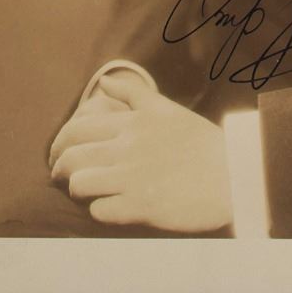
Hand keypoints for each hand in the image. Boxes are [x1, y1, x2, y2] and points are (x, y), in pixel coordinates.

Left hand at [48, 73, 233, 231]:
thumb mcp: (167, 110)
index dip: (58, 146)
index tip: (57, 156)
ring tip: (85, 193)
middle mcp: (129, 147)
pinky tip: (108, 208)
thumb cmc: (201, 143)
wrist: (234, 175)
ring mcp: (133, 177)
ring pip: (80, 184)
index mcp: (133, 123)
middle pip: (72, 158)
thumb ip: (132, 95)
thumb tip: (102, 80)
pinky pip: (100, 212)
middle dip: (59, 170)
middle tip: (59, 177)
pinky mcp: (141, 207)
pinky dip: (99, 211)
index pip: (76, 130)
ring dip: (78, 190)